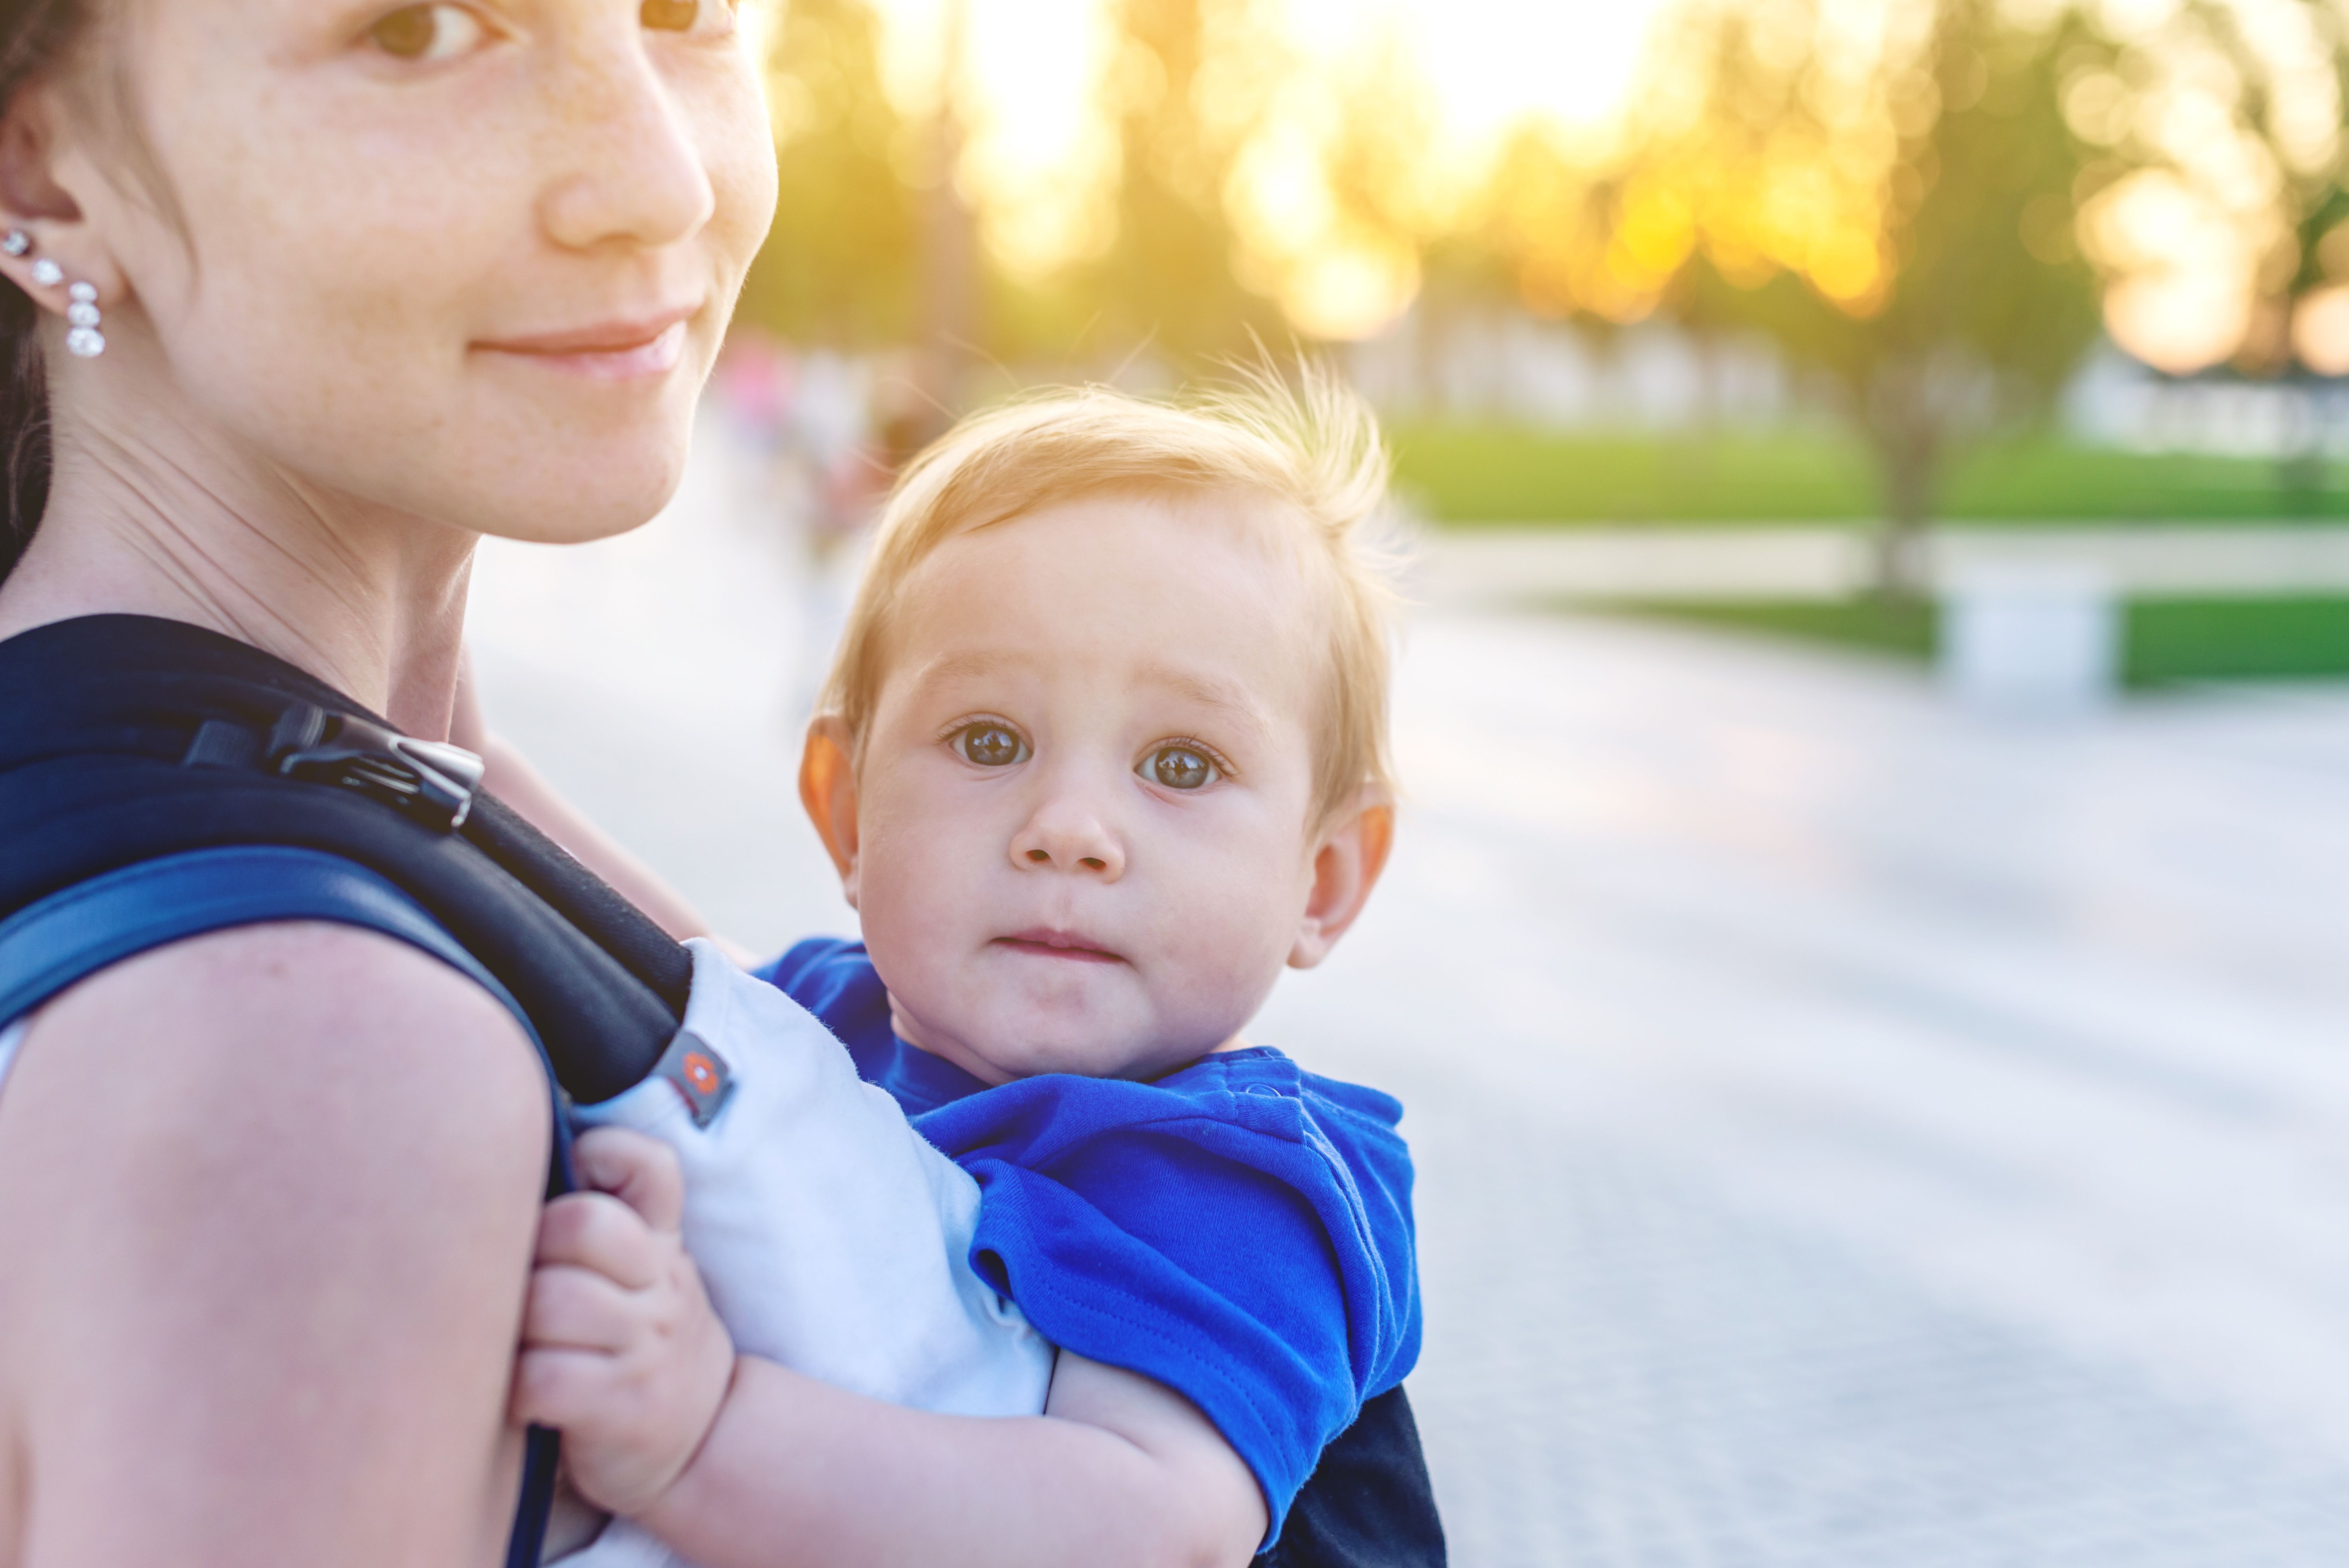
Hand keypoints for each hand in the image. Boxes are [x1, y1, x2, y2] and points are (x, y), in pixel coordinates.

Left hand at [512, 1127, 737, 1516]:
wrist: (703, 1438)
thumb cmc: (641, 1344)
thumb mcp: (646, 1275)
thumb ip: (603, 1223)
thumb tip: (514, 1169)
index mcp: (662, 1246)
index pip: (650, 1167)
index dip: (603, 1154)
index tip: (570, 1180)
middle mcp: (663, 1287)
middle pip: (583, 1225)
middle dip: (530, 1246)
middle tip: (516, 1283)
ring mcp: (647, 1348)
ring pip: (553, 1301)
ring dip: (513, 1326)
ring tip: (513, 1346)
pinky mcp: (623, 1407)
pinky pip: (543, 1377)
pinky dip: (516, 1388)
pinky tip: (520, 1396)